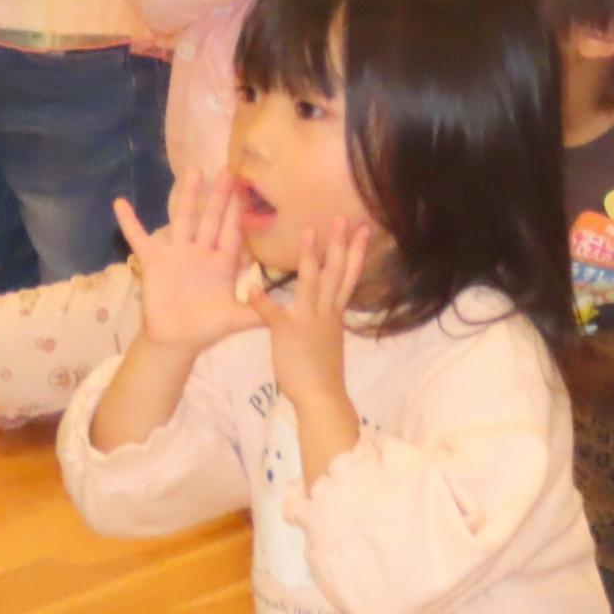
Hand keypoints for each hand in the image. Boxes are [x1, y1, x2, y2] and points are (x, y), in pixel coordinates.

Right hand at [116, 176, 262, 354]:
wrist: (176, 341)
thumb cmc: (207, 328)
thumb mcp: (236, 318)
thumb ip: (258, 310)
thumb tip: (290, 308)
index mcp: (221, 262)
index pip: (231, 231)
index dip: (238, 211)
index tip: (245, 188)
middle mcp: (201, 252)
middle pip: (211, 218)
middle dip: (219, 195)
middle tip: (227, 169)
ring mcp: (177, 254)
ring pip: (183, 219)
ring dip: (187, 195)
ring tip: (193, 170)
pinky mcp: (153, 262)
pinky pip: (139, 238)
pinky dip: (130, 222)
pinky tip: (120, 203)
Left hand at [253, 216, 370, 408]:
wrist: (321, 396)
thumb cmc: (322, 371)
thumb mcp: (329, 339)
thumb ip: (326, 319)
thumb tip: (325, 307)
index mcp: (335, 312)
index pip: (350, 275)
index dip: (357, 251)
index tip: (363, 229)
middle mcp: (326, 311)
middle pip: (337, 271)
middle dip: (340, 243)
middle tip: (342, 218)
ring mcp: (308, 319)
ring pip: (313, 282)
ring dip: (310, 257)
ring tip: (307, 233)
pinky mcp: (287, 332)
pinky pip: (273, 312)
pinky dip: (262, 299)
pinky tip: (251, 286)